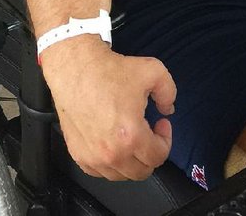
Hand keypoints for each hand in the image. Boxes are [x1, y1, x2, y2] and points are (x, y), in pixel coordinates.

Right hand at [40, 38, 175, 180]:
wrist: (77, 69)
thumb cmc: (111, 71)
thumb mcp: (153, 71)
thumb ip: (169, 93)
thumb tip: (168, 109)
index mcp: (131, 136)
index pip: (158, 157)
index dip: (166, 140)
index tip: (161, 123)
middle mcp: (110, 153)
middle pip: (141, 172)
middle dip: (151, 153)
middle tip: (150, 132)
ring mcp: (92, 157)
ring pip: (121, 175)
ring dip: (132, 160)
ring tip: (132, 136)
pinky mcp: (78, 155)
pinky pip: (100, 172)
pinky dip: (111, 162)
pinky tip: (114, 141)